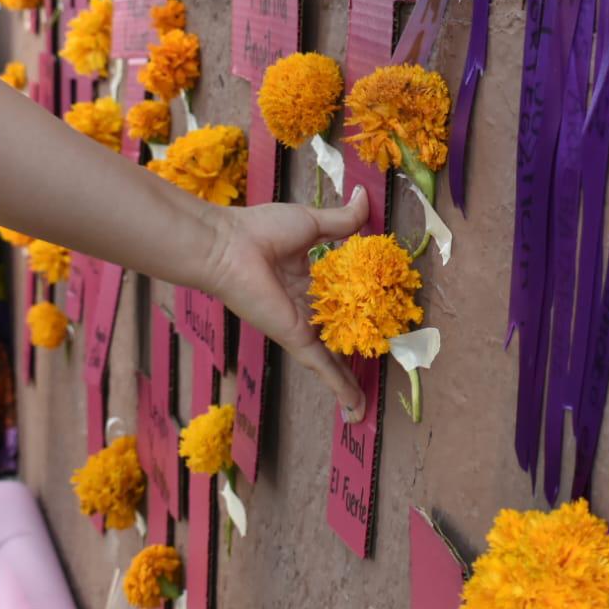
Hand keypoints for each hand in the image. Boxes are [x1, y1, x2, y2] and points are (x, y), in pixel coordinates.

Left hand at [204, 187, 371, 420]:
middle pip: (337, 335)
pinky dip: (340, 389)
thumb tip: (366, 196)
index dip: (358, 309)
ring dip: (348, 381)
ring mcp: (300, 327)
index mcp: (304, 281)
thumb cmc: (259, 231)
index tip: (379, 316)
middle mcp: (303, 308)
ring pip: (332, 359)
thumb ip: (343, 220)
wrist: (227, 247)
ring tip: (366, 405)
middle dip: (355, 351)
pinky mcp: (297, 339)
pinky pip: (324, 368)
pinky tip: (356, 411)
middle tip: (381, 364)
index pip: (338, 301)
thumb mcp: (312, 223)